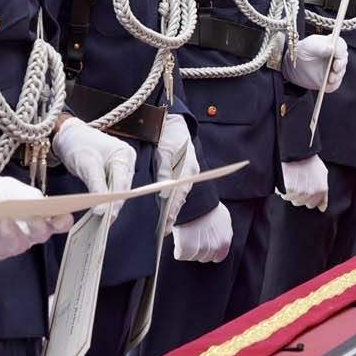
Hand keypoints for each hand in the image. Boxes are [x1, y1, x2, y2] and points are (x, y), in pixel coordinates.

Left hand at [0, 170, 71, 261]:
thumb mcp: (11, 187)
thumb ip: (25, 195)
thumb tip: (39, 203)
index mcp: (40, 215)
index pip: (58, 221)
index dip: (63, 221)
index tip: (64, 216)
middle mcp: (30, 233)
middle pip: (41, 235)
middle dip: (40, 228)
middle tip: (35, 219)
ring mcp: (12, 243)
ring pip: (19, 245)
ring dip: (13, 233)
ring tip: (5, 220)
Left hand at [51, 117, 135, 217]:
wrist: (70, 135)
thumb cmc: (78, 144)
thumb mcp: (87, 165)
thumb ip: (97, 186)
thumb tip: (103, 210)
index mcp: (124, 155)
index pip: (123, 183)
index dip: (116, 201)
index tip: (108, 217)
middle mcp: (127, 161)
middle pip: (123, 188)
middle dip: (113, 205)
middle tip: (103, 222)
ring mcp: (122, 166)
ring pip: (118, 190)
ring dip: (109, 203)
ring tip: (100, 219)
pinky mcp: (114, 172)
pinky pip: (112, 188)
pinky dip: (105, 198)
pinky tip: (99, 208)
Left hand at [157, 113, 199, 230]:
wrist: (176, 124)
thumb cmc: (170, 136)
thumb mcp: (165, 151)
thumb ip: (164, 170)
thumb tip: (164, 190)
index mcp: (188, 169)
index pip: (179, 194)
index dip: (172, 209)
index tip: (167, 222)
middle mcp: (190, 174)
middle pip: (180, 198)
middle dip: (173, 215)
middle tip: (165, 231)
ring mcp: (188, 174)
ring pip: (180, 196)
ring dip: (172, 210)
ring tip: (165, 226)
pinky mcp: (184, 174)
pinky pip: (179, 191)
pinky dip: (172, 201)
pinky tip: (166, 211)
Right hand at [172, 201, 232, 262]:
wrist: (194, 198)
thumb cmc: (207, 205)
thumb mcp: (222, 218)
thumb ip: (222, 232)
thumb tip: (219, 240)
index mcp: (225, 240)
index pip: (218, 257)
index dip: (209, 251)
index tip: (203, 244)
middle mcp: (215, 247)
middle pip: (204, 257)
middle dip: (199, 249)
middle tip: (194, 235)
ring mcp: (201, 248)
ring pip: (192, 257)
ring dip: (188, 249)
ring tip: (187, 234)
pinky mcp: (187, 248)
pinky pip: (180, 255)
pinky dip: (178, 249)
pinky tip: (179, 238)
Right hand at [277, 156, 328, 210]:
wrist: (298, 150)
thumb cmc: (309, 161)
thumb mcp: (322, 173)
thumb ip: (324, 193)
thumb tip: (321, 208)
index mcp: (321, 190)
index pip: (312, 204)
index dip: (307, 197)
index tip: (304, 188)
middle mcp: (311, 193)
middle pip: (300, 202)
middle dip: (298, 194)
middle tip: (297, 181)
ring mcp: (300, 192)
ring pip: (290, 199)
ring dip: (289, 191)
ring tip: (292, 178)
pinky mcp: (289, 189)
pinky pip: (282, 194)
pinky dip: (281, 188)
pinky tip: (286, 178)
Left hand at [285, 33, 347, 91]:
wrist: (294, 66)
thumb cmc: (302, 51)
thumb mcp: (308, 46)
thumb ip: (320, 46)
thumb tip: (332, 48)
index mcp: (332, 44)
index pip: (341, 46)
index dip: (340, 52)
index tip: (336, 58)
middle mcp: (336, 57)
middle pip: (343, 60)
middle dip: (340, 65)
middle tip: (335, 69)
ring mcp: (334, 69)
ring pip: (340, 73)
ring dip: (337, 76)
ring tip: (330, 79)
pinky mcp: (330, 80)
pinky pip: (334, 84)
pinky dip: (332, 86)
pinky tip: (326, 86)